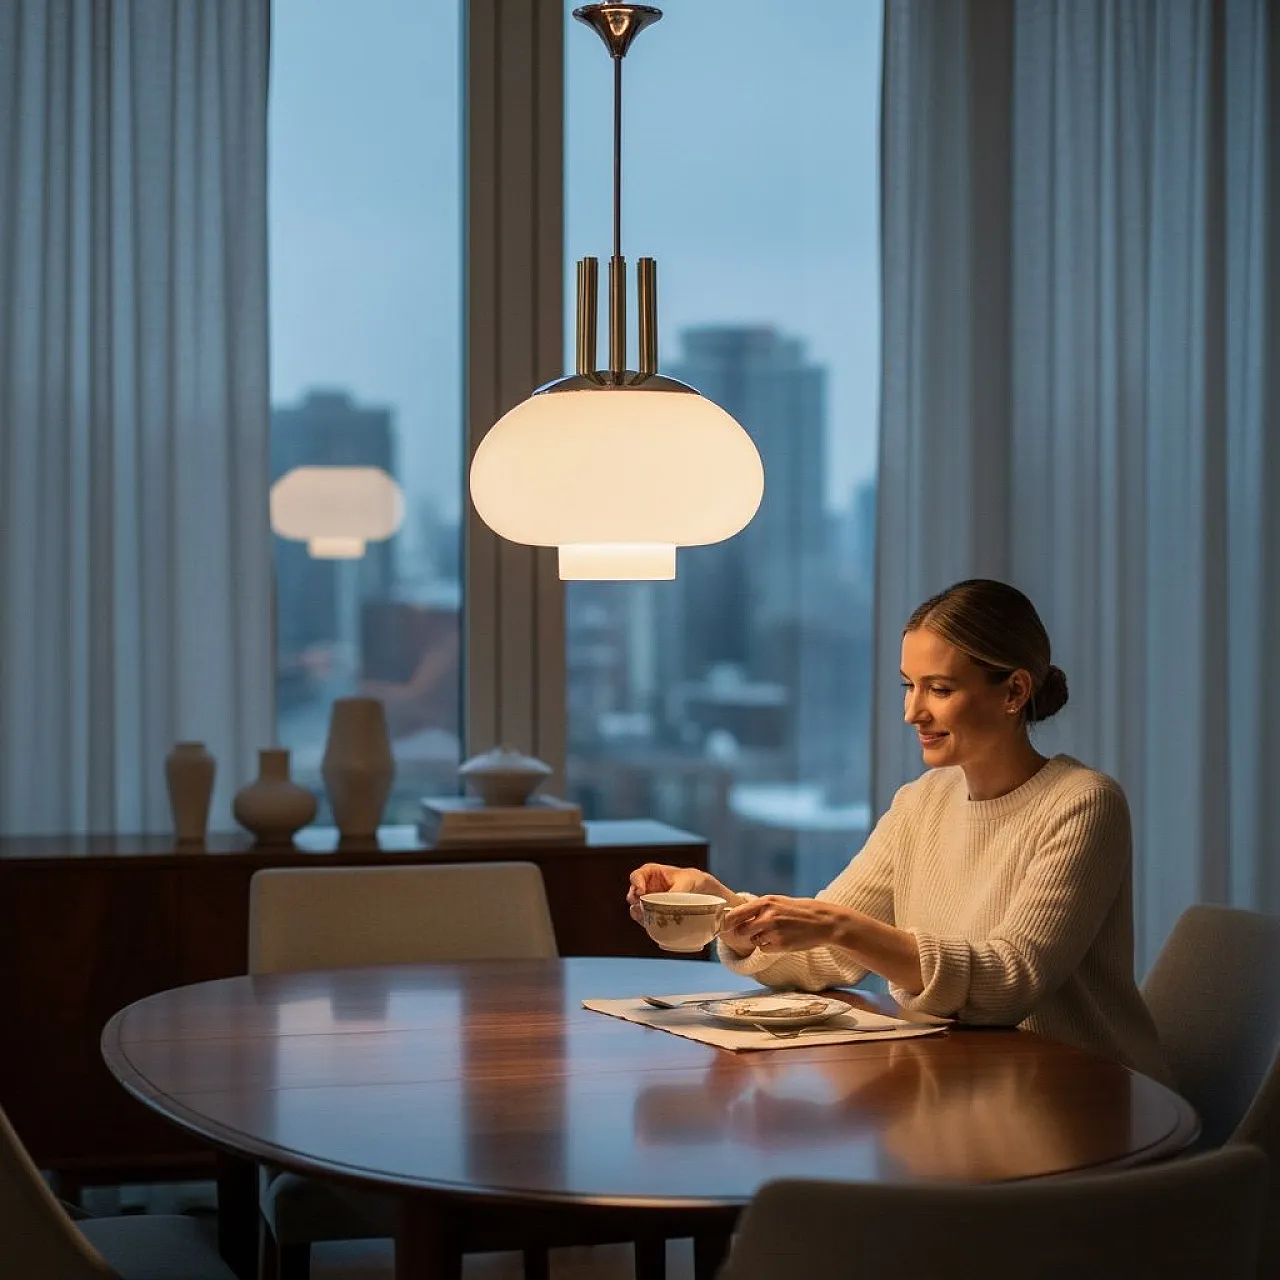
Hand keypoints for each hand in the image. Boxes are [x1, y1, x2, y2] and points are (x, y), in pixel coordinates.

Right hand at [626, 862, 732, 923]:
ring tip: (648, 918)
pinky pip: (645, 920)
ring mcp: (648, 902)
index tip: (641, 892)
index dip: (636, 884)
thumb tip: (668, 902)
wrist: (703, 893)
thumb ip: (676, 890)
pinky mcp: (653, 915)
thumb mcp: (687, 881)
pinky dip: (647, 924)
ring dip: (640, 915)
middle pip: (633, 895)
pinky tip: (654, 926)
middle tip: (643, 908)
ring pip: (636, 910)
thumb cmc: (693, 880)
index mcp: (651, 873)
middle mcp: (646, 888)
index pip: (636, 876)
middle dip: (636, 903)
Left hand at [722, 895, 854, 954]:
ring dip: (759, 940)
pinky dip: (769, 947)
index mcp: (766, 902)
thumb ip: (761, 907)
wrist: (824, 922)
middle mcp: (767, 916)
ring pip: (753, 940)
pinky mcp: (781, 945)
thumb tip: (739, 914)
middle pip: (741, 930)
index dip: (726, 921)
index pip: (736, 913)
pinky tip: (781, 940)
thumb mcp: (780, 902)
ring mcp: (774, 931)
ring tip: (775, 934)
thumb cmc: (801, 910)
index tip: (721, 925)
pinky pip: (764, 949)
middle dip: (744, 933)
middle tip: (753, 932)